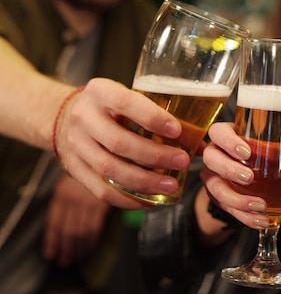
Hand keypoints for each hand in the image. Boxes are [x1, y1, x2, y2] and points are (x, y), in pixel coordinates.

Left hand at [42, 174, 109, 267]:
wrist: (104, 158)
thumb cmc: (85, 171)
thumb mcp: (68, 183)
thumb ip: (63, 203)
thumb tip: (59, 229)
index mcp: (60, 195)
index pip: (53, 223)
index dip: (51, 241)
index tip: (50, 254)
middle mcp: (73, 200)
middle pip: (68, 231)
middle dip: (66, 249)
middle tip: (64, 262)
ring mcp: (89, 203)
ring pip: (81, 232)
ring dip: (79, 248)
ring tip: (77, 258)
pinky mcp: (103, 205)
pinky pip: (96, 227)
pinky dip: (92, 240)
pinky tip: (89, 248)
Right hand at [55, 78, 189, 208]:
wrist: (64, 116)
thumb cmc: (112, 107)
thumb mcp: (129, 98)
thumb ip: (160, 116)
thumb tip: (202, 142)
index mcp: (100, 92)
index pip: (126, 103)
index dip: (152, 118)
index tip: (177, 130)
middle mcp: (84, 118)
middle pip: (119, 142)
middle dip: (155, 155)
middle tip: (183, 161)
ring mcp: (76, 145)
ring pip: (110, 170)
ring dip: (144, 181)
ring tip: (171, 185)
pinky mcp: (74, 170)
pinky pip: (101, 190)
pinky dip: (128, 199)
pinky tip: (150, 201)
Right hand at [201, 122, 280, 229]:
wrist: (270, 187)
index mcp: (236, 135)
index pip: (219, 131)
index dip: (227, 139)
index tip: (246, 150)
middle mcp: (220, 154)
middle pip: (210, 157)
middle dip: (228, 168)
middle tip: (249, 177)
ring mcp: (217, 177)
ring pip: (213, 185)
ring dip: (234, 198)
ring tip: (258, 205)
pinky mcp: (221, 198)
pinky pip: (225, 207)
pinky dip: (243, 216)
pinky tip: (260, 220)